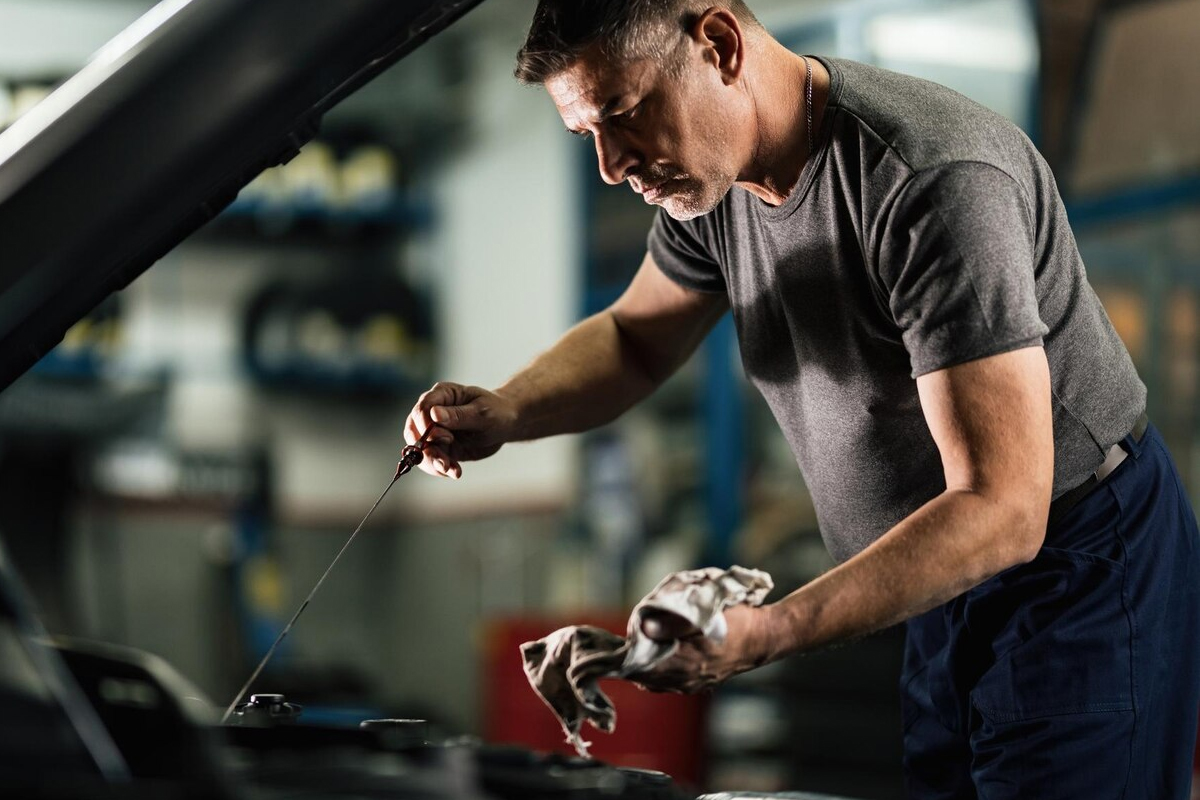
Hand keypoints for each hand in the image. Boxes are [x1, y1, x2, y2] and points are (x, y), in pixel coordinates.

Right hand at [403, 382, 519, 478]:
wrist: (506, 424)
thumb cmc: (496, 411)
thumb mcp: (482, 412)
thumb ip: (458, 415)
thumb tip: (434, 414)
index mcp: (442, 394)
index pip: (422, 408)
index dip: (425, 424)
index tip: (443, 437)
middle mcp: (433, 412)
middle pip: (414, 430)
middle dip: (426, 449)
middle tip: (443, 461)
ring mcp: (435, 431)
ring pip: (420, 449)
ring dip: (432, 462)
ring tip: (449, 469)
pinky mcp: (441, 447)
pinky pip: (433, 460)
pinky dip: (441, 469)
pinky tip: (455, 472)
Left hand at [628, 605, 777, 693]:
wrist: (764, 637)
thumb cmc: (736, 621)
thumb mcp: (705, 614)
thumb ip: (672, 623)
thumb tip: (645, 628)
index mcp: (686, 663)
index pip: (642, 669)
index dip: (626, 657)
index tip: (617, 644)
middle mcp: (687, 679)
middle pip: (645, 677)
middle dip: (633, 661)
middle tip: (626, 643)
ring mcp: (694, 684)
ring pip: (656, 681)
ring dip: (645, 667)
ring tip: (639, 649)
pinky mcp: (700, 683)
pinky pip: (669, 682)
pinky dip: (658, 671)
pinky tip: (658, 656)